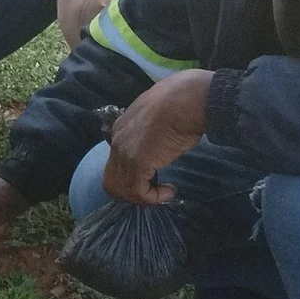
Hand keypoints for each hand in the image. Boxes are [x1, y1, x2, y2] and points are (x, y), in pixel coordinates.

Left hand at [100, 70, 213, 204]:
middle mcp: (117, 141)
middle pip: (112, 179)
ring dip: (142, 197)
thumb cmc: (182, 104)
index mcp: (121, 128)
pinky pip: (137, 192)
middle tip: (154, 192)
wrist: (187, 100)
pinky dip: (152, 198)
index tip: (154, 177)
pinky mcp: (137, 164)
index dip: (132, 174)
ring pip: (120, 189)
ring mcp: (124, 153)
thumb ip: (153, 130)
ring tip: (163, 193)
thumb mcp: (159, 117)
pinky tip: (169, 191)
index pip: (116, 162)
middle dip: (132, 192)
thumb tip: (162, 139)